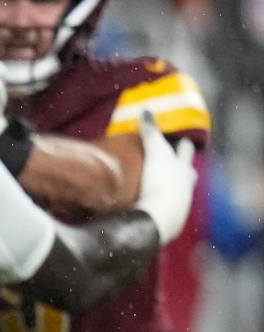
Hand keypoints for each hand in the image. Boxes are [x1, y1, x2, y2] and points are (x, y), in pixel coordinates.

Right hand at [134, 110, 196, 244]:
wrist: (158, 219)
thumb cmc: (161, 183)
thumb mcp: (155, 153)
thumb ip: (151, 133)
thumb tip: (146, 111)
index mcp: (183, 170)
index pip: (185, 153)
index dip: (183, 146)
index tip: (183, 140)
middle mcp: (184, 188)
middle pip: (186, 175)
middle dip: (181, 169)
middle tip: (175, 163)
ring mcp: (177, 206)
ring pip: (176, 192)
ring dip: (169, 187)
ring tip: (158, 183)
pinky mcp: (165, 220)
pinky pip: (163, 207)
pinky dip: (157, 202)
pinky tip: (149, 202)